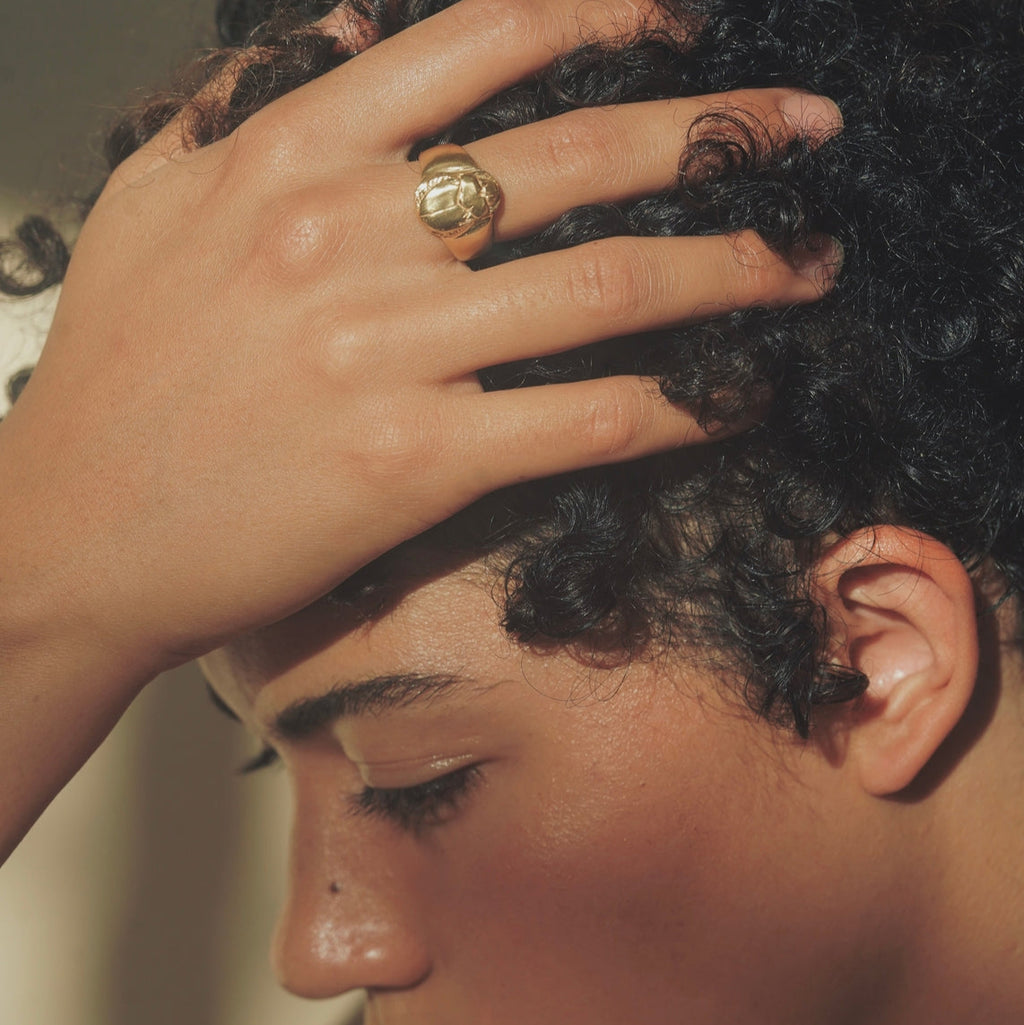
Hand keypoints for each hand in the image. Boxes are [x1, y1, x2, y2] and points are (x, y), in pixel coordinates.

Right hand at [0, 0, 840, 677]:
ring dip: (734, 271)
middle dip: (717, 137)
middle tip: (803, 134)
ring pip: (609, 285)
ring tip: (809, 265)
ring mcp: (391, 350)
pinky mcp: (417, 462)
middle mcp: (352, 235)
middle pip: (580, 154)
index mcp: (291, 155)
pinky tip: (735, 396)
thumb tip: (341, 32)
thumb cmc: (111, 380)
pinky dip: (678, 405)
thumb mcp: (152, 203)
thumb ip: (246, 104)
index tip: (687, 22)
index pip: (482, 43)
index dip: (607, 16)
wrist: (72, 533)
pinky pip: (584, 419)